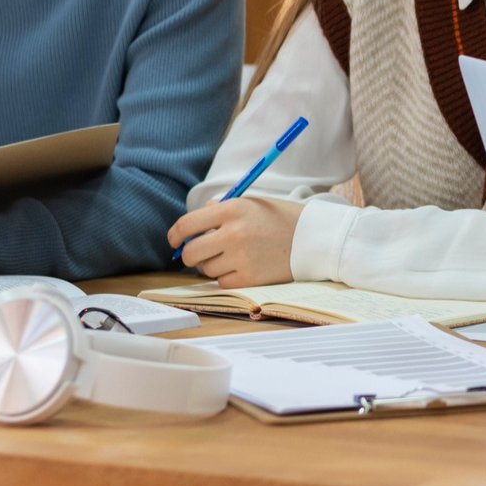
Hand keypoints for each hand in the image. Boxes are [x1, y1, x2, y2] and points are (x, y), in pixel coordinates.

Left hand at [167, 196, 304, 288]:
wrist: (312, 237)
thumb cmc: (279, 217)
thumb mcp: (250, 203)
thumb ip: (219, 209)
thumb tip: (191, 227)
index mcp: (231, 210)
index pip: (186, 224)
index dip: (174, 235)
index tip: (174, 240)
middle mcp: (233, 233)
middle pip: (190, 252)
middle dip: (190, 255)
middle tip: (199, 253)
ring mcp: (241, 257)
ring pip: (206, 269)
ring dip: (212, 265)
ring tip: (232, 256)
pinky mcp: (250, 277)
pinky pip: (222, 282)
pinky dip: (227, 277)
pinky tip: (242, 267)